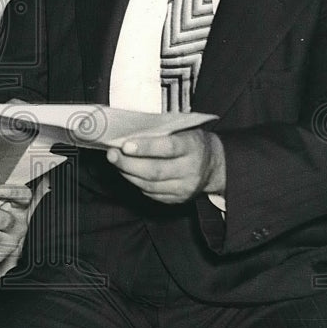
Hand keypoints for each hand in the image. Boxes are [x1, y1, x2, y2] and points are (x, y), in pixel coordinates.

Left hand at [106, 128, 225, 204]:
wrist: (214, 165)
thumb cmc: (192, 141)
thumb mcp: (184, 128)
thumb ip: (162, 130)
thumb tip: (130, 128)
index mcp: (193, 147)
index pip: (168, 148)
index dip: (145, 148)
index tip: (125, 145)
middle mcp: (191, 170)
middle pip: (154, 171)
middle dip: (128, 163)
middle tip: (112, 155)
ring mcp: (185, 188)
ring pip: (150, 185)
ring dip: (128, 173)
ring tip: (116, 162)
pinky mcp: (178, 199)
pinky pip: (151, 194)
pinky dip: (136, 183)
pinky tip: (129, 172)